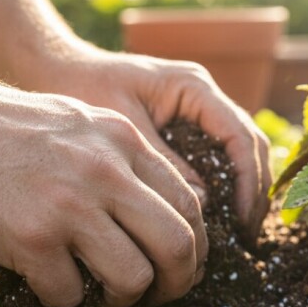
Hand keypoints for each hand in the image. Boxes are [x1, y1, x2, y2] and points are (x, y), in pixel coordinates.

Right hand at [0, 83, 207, 306]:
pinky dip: (64, 299)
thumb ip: (124, 160)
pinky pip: (69, 294)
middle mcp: (106, 173)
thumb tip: (160, 210)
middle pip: (177, 244)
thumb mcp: (82, 122)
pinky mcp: (32, 239)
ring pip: (133, 277)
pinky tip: (49, 282)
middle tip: (162, 294)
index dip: (195, 245)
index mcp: (124, 142)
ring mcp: (70, 206)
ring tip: (104, 294)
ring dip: (124, 298)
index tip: (182, 263)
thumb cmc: (7, 128)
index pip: (189, 203)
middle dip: (178, 282)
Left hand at [20, 48, 271, 239]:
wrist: (54, 70)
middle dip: (253, 191)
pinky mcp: (184, 127)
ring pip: (239, 153)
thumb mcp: (123, 133)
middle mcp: (204, 96)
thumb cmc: (83, 92)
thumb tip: (202, 207)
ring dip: (243, 192)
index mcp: (193, 87)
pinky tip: (213, 218)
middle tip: (247, 236)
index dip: (247, 182)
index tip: (240, 221)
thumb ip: (164, 165)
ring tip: (237, 234)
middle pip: (249, 146)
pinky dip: (221, 187)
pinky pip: (216, 157)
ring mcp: (197, 111)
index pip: (240, 137)